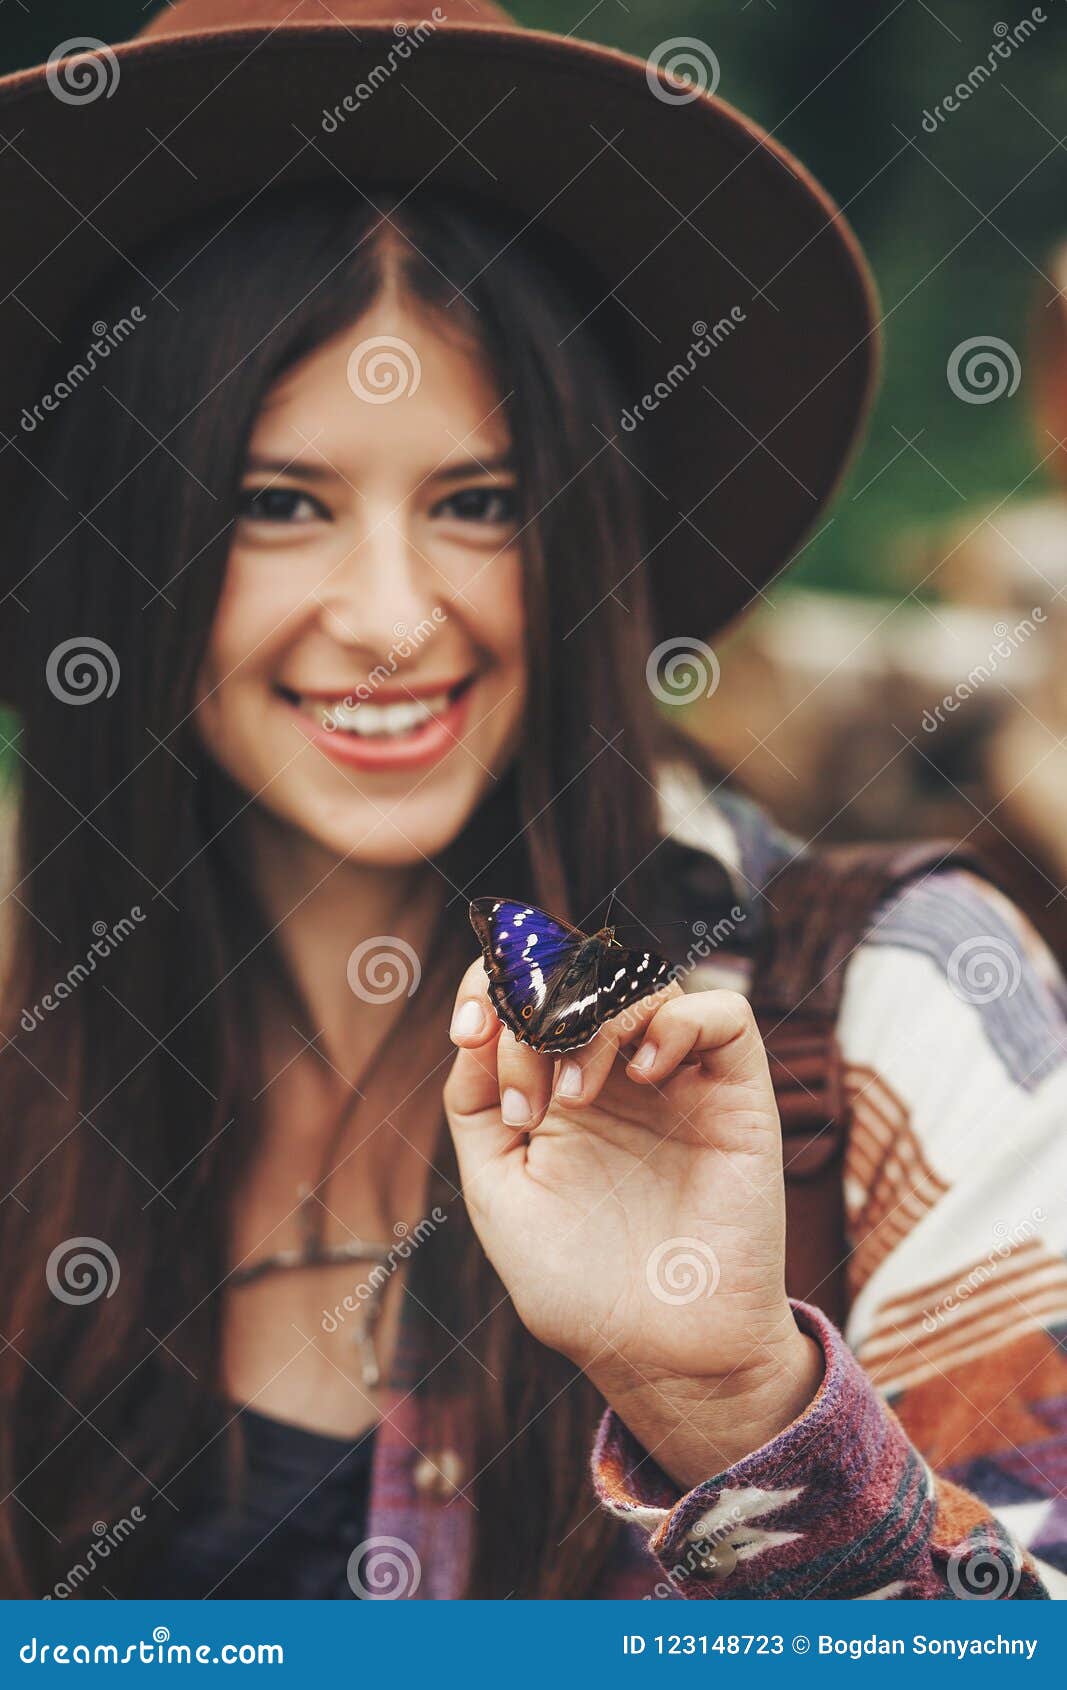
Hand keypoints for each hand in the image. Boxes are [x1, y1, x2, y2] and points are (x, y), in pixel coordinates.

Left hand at [443, 965, 823, 1487]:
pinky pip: (722, 1014)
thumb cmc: (578, 1286)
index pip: (528, 988)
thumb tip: (478, 1023)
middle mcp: (617, 1070)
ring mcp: (678, 1078)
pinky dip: (677, 1021)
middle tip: (524, 1093)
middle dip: (536, 1008)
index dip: (494, 980)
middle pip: (580, 972)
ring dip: (593, 1018)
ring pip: (642, 982)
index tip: (470, 1028)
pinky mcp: (737, 1093)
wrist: (662, 1354)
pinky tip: (645, 1072)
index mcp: (556, 1085)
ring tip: (572, 1099)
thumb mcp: (497, 1190)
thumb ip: (475, 1103)